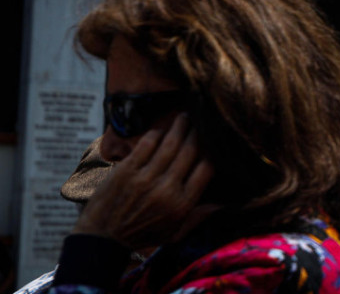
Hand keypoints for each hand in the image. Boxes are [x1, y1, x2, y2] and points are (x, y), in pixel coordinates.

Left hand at [74, 113, 217, 248]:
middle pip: (190, 152)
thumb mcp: (174, 234)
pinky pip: (145, 145)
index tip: (213, 142)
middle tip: (201, 120)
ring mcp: (144, 179)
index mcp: (181, 205)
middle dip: (197, 133)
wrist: (101, 239)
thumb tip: (222, 204)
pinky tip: (160, 129)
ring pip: (169, 145)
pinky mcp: (125, 171)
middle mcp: (165, 189)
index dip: (212, 152)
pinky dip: (154, 134)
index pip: (206, 169)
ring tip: (184, 117)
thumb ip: (198, 217)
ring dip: (179, 127)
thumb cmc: (141, 236)